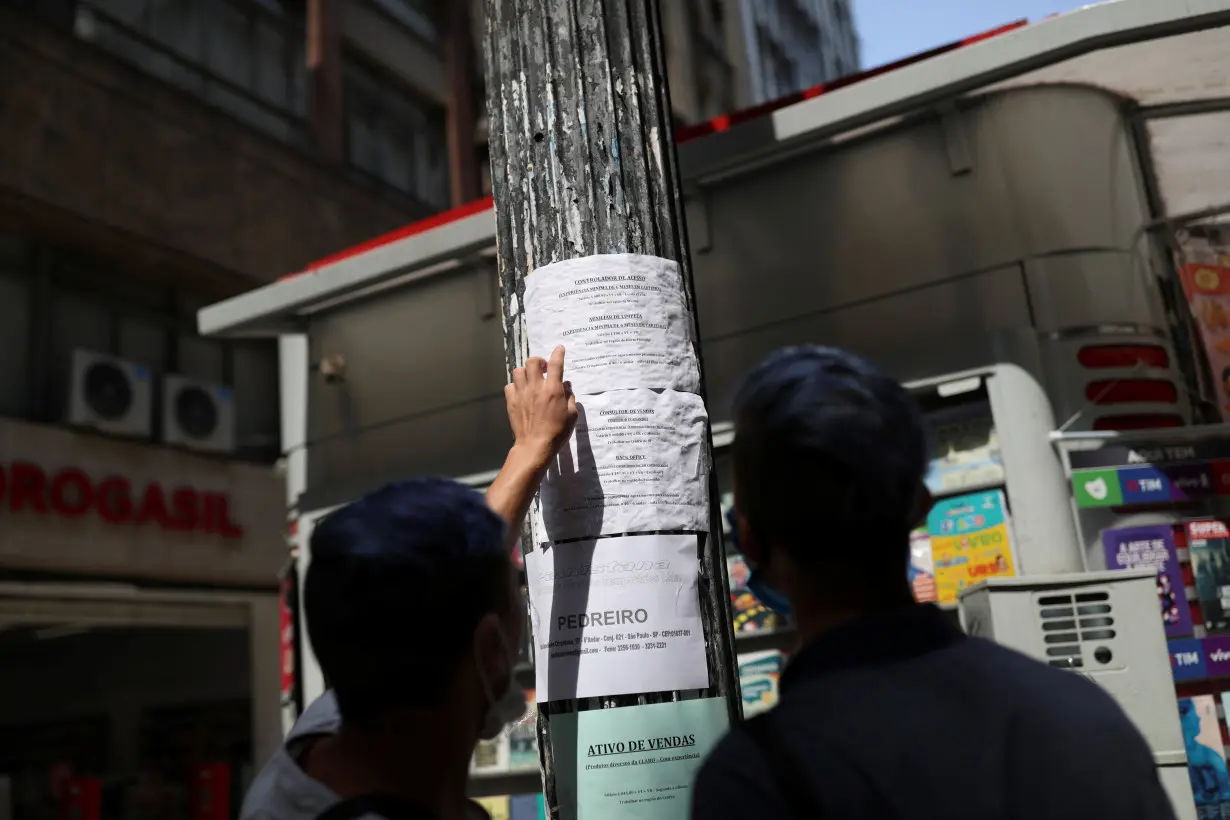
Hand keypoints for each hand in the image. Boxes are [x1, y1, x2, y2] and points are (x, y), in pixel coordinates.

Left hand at [505, 345, 577, 468]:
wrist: (535, 445)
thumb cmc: (557, 432)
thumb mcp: (572, 415)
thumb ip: (570, 397)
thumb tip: (566, 386)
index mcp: (552, 389)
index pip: (556, 364)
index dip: (558, 353)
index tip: (559, 348)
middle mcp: (536, 387)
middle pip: (533, 361)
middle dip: (539, 361)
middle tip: (543, 370)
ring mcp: (521, 393)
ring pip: (518, 371)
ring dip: (525, 373)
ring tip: (531, 380)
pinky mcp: (511, 402)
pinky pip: (510, 385)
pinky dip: (515, 386)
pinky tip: (521, 392)